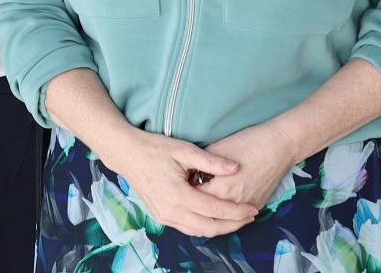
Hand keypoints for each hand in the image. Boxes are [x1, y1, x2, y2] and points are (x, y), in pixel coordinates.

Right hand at [99, 129, 259, 237]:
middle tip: (251, 215)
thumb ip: (212, 161)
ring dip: (220, 228)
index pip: (214, 210)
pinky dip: (205, 226)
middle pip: (209, 227)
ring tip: (238, 218)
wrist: (127, 155)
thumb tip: (236, 168)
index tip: (253, 208)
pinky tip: (217, 218)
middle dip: (233, 224)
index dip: (237, 211)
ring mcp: (164, 217)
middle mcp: (170, 211)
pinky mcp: (161, 217)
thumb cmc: (155, 149)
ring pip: (198, 232)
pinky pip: (188, 228)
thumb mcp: (184, 150)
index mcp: (178, 195)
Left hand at [197, 123, 302, 218]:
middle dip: (199, 203)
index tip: (185, 183)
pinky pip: (239, 215)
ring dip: (214, 210)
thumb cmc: (249, 142)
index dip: (187, 190)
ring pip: (224, 218)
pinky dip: (230, 211)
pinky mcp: (257, 205)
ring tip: (207, 198)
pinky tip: (224, 201)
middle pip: (208, 211)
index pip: (194, 199)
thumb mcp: (217, 148)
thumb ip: (201, 166)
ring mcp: (247, 206)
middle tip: (194, 191)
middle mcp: (233, 203)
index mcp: (220, 190)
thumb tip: (191, 175)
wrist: (280, 145)